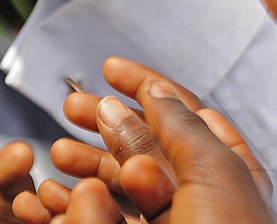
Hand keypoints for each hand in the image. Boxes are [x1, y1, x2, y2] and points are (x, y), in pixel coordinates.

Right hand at [14, 58, 270, 223]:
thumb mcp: (215, 175)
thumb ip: (180, 126)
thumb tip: (153, 91)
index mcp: (227, 173)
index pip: (183, 113)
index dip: (145, 85)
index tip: (111, 68)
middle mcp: (197, 200)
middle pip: (141, 145)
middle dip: (101, 122)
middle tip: (71, 107)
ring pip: (114, 186)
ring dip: (81, 166)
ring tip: (57, 157)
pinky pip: (96, 218)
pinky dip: (69, 208)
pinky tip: (50, 200)